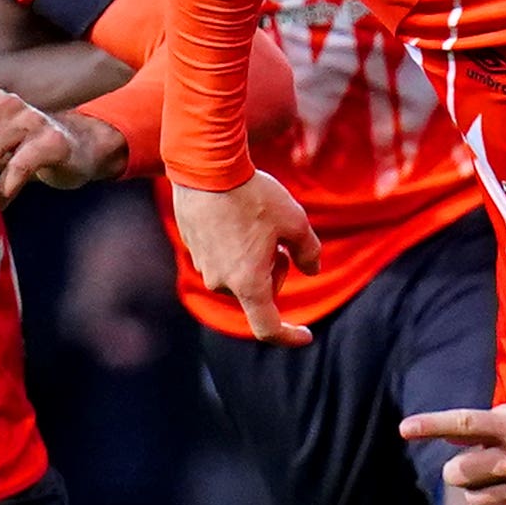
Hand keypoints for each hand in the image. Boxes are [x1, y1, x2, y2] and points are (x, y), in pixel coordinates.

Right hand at [171, 172, 321, 344]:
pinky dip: (237, 248)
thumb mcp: (294, 221)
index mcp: (249, 284)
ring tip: (258, 221)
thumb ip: (309, 252)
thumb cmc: (253, 196)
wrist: (207, 167)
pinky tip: (239, 215)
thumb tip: (312, 270)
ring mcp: (204, 266)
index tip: (306, 335)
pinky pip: (222, 259)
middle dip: (275, 274)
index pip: (268, 329)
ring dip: (256, 259)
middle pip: (258, 293)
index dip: (289, 336)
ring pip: (240, 275)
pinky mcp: (193, 249)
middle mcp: (222, 283)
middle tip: (282, 241)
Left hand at [402, 402, 505, 504]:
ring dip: (473, 491)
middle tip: (474, 464)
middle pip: (460, 472)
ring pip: (473, 499)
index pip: (465, 425)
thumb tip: (448, 435)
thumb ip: (488, 424)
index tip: (405, 428)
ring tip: (490, 483)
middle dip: (459, 469)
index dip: (432, 426)